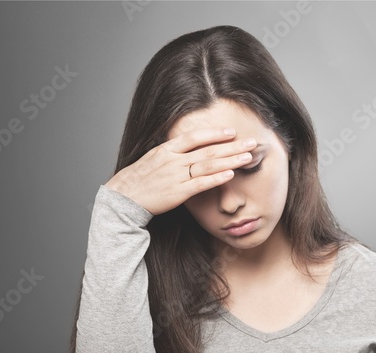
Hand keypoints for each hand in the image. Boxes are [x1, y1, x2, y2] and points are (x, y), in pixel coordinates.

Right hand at [104, 127, 256, 214]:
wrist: (123, 197)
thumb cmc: (137, 179)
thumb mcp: (152, 159)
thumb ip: (170, 153)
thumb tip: (187, 149)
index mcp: (166, 149)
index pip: (194, 137)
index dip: (214, 134)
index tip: (231, 132)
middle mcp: (173, 160)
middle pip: (207, 150)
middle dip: (232, 146)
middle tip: (252, 142)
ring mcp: (175, 176)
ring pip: (207, 165)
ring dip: (230, 160)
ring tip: (248, 157)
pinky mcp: (177, 193)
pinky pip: (200, 184)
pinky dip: (216, 178)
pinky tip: (230, 174)